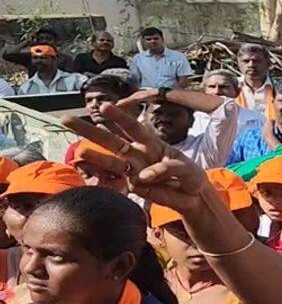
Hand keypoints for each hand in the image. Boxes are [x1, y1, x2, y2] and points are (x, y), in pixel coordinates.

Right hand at [61, 102, 209, 211]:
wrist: (194, 197)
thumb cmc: (190, 175)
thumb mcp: (187, 168)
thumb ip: (167, 168)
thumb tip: (141, 177)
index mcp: (151, 142)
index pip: (132, 127)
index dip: (119, 117)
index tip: (104, 106)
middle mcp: (137, 154)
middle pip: (110, 140)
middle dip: (89, 130)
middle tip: (66, 119)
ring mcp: (133, 170)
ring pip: (110, 162)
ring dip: (95, 158)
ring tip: (81, 152)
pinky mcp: (135, 188)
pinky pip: (124, 184)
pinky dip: (123, 184)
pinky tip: (129, 183)